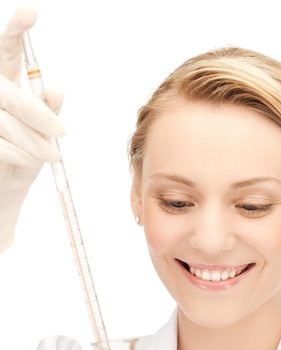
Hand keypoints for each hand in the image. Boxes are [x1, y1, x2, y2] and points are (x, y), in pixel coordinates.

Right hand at [0, 8, 64, 251]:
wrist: (5, 188)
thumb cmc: (25, 157)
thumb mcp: (43, 134)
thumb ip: (46, 111)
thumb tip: (55, 91)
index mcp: (5, 82)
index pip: (8, 49)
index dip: (17, 30)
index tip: (32, 12)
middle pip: (13, 95)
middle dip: (41, 116)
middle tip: (63, 133)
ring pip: (10, 123)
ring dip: (36, 142)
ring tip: (53, 155)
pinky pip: (3, 144)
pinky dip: (22, 154)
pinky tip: (30, 161)